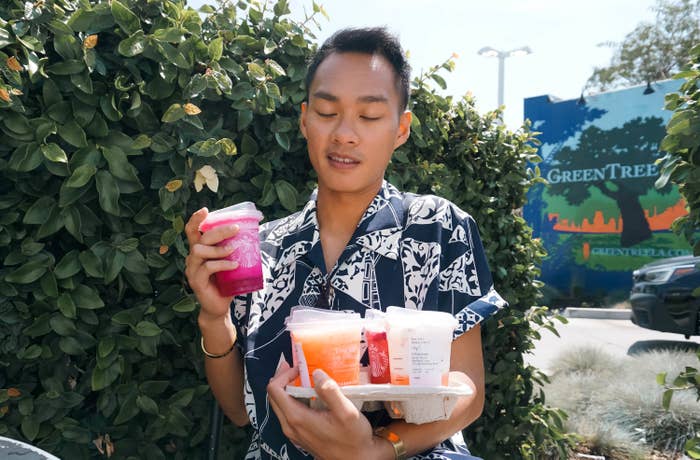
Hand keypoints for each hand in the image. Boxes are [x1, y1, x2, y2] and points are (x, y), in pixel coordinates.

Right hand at [184, 207, 239, 321]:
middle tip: (236, 229)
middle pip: (200, 238)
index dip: (195, 219)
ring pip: (200, 251)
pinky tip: (234, 265)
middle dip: (219, 231)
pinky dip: (222, 264)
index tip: (205, 210)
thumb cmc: (225, 282)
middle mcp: (192, 258)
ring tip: (234, 250)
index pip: (192, 231)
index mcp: (198, 250)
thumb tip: (253, 235)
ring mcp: (192, 270)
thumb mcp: (229, 262)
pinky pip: (208, 267)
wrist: (219, 306)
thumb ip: (233, 249)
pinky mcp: (196, 281)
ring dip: (219, 249)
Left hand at [267, 363, 384, 459]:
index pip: (274, 390)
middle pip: (274, 396)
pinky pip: (289, 413)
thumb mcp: (346, 412)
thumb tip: (316, 373)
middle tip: (298, 368)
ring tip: (305, 378)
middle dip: (283, 378)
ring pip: (281, 405)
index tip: (300, 368)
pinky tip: (310, 395)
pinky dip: (294, 399)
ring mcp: (294, 432)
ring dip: (288, 389)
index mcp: (297, 418)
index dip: (284, 374)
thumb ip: (330, 391)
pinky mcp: (301, 435)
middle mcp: (291, 426)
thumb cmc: (353, 439)